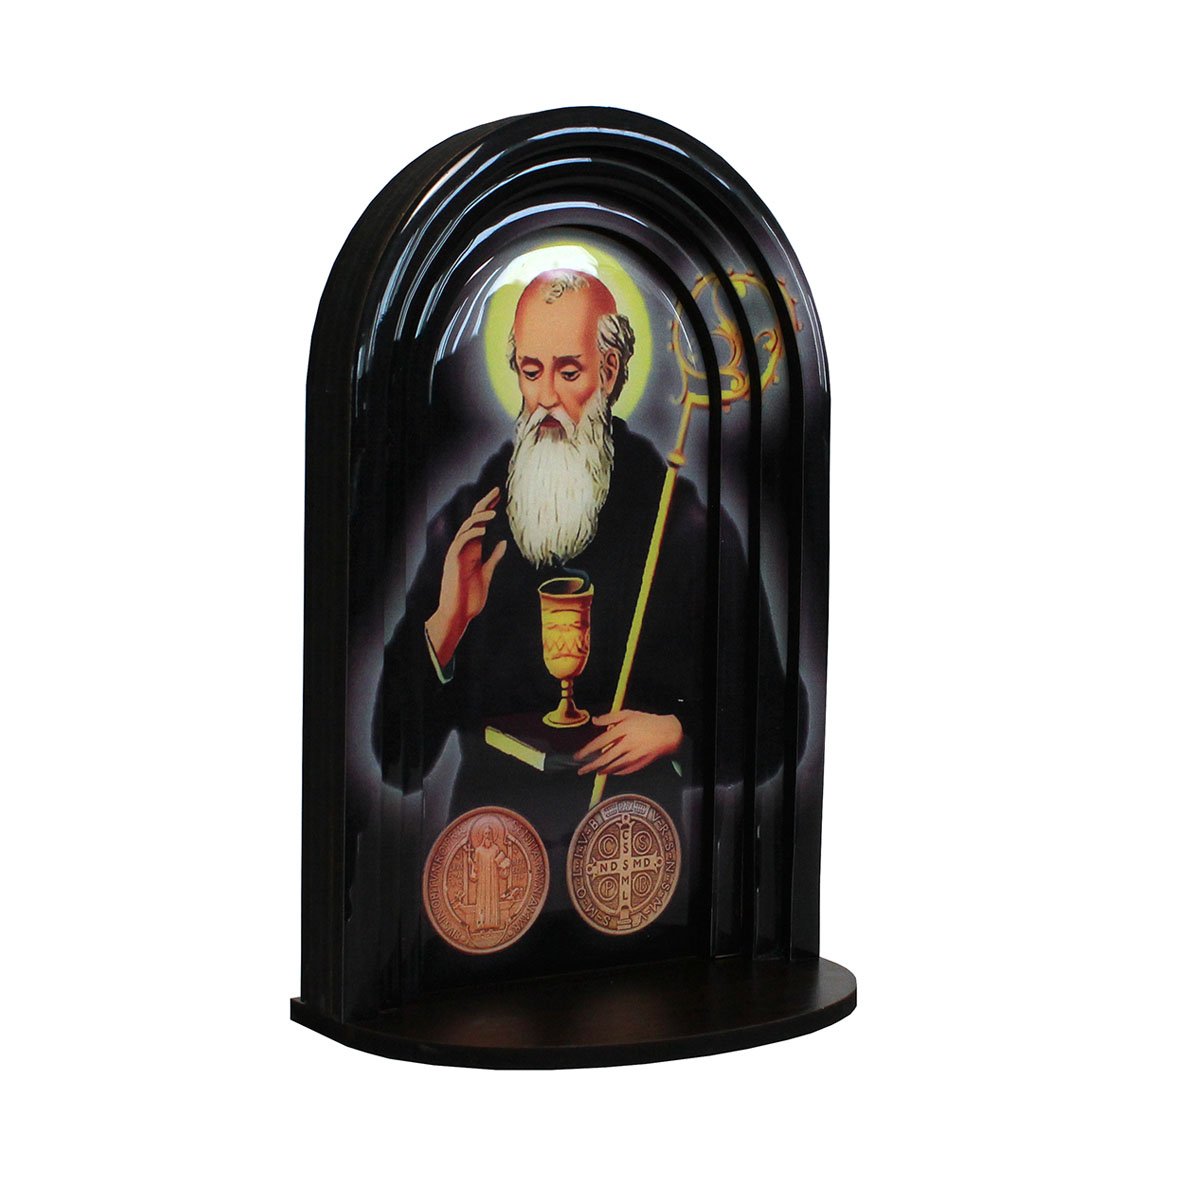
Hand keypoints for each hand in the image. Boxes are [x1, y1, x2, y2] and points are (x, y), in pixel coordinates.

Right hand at [426, 487, 506, 665]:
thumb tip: (503, 542)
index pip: (481, 523)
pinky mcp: (453, 562)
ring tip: (494, 513)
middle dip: (484, 504)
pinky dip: (471, 534)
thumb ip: (494, 558)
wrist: (458, 614)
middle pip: (473, 519)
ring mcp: (457, 554)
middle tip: (497, 490)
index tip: (500, 496)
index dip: (489, 508)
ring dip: (479, 518)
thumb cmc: (470, 598)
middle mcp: (465, 548)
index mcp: (474, 550)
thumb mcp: (487, 574)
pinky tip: (483, 530)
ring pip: (466, 528)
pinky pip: (460, 542)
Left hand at [574, 710, 682, 776]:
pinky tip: (610, 771)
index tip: (578, 756)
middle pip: (604, 758)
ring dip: (602, 770)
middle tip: (581, 771)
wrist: (668, 733)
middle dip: (591, 766)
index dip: (587, 750)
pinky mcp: (640, 763)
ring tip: (595, 771)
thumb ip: (610, 717)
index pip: (600, 742)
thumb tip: (594, 720)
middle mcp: (627, 744)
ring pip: (614, 766)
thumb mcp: (628, 714)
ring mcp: (634, 755)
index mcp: (623, 730)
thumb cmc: (647, 721)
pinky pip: (625, 770)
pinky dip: (616, 772)